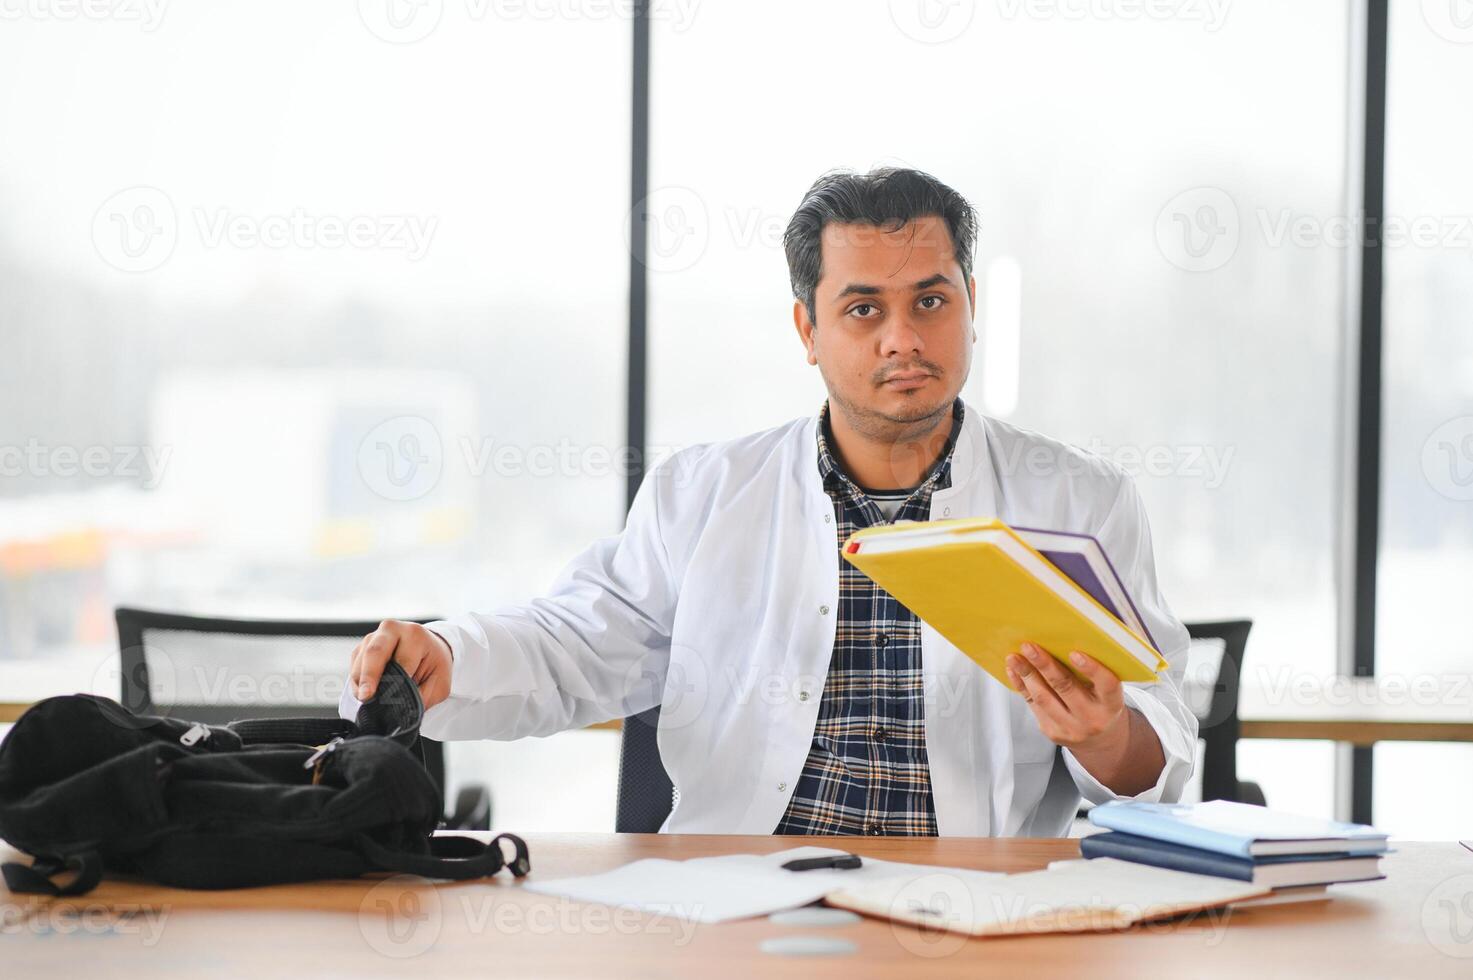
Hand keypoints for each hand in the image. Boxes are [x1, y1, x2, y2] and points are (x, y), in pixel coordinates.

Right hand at [349, 620, 452, 708]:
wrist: (428, 649)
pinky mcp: (362, 647)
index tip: (393, 698)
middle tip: (366, 697)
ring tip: (368, 699)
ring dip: (361, 683)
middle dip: (369, 676)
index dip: (398, 681)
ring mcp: (374, 636)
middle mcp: (392, 630)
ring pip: (360, 660)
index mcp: (415, 635)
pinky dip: (357, 682)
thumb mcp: (439, 683)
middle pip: (375, 652)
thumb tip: (397, 708)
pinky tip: (366, 692)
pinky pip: (354, 666)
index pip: (403, 660)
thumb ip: (421, 696)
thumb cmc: (433, 665)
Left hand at [1004, 642, 1126, 750]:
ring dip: (1027, 674)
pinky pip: (1032, 705)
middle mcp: (1092, 719)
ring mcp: (1071, 728)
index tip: (1074, 653)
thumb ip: (1092, 672)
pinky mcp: (1052, 732)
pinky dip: (1022, 685)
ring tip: (1014, 657)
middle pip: (1066, 688)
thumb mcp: (1106, 690)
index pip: (1107, 685)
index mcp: (1112, 704)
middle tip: (1029, 647)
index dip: (1092, 669)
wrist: (1099, 739)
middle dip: (1044, 665)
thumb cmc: (1101, 703)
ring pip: (1043, 698)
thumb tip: (1062, 641)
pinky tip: (1014, 670)